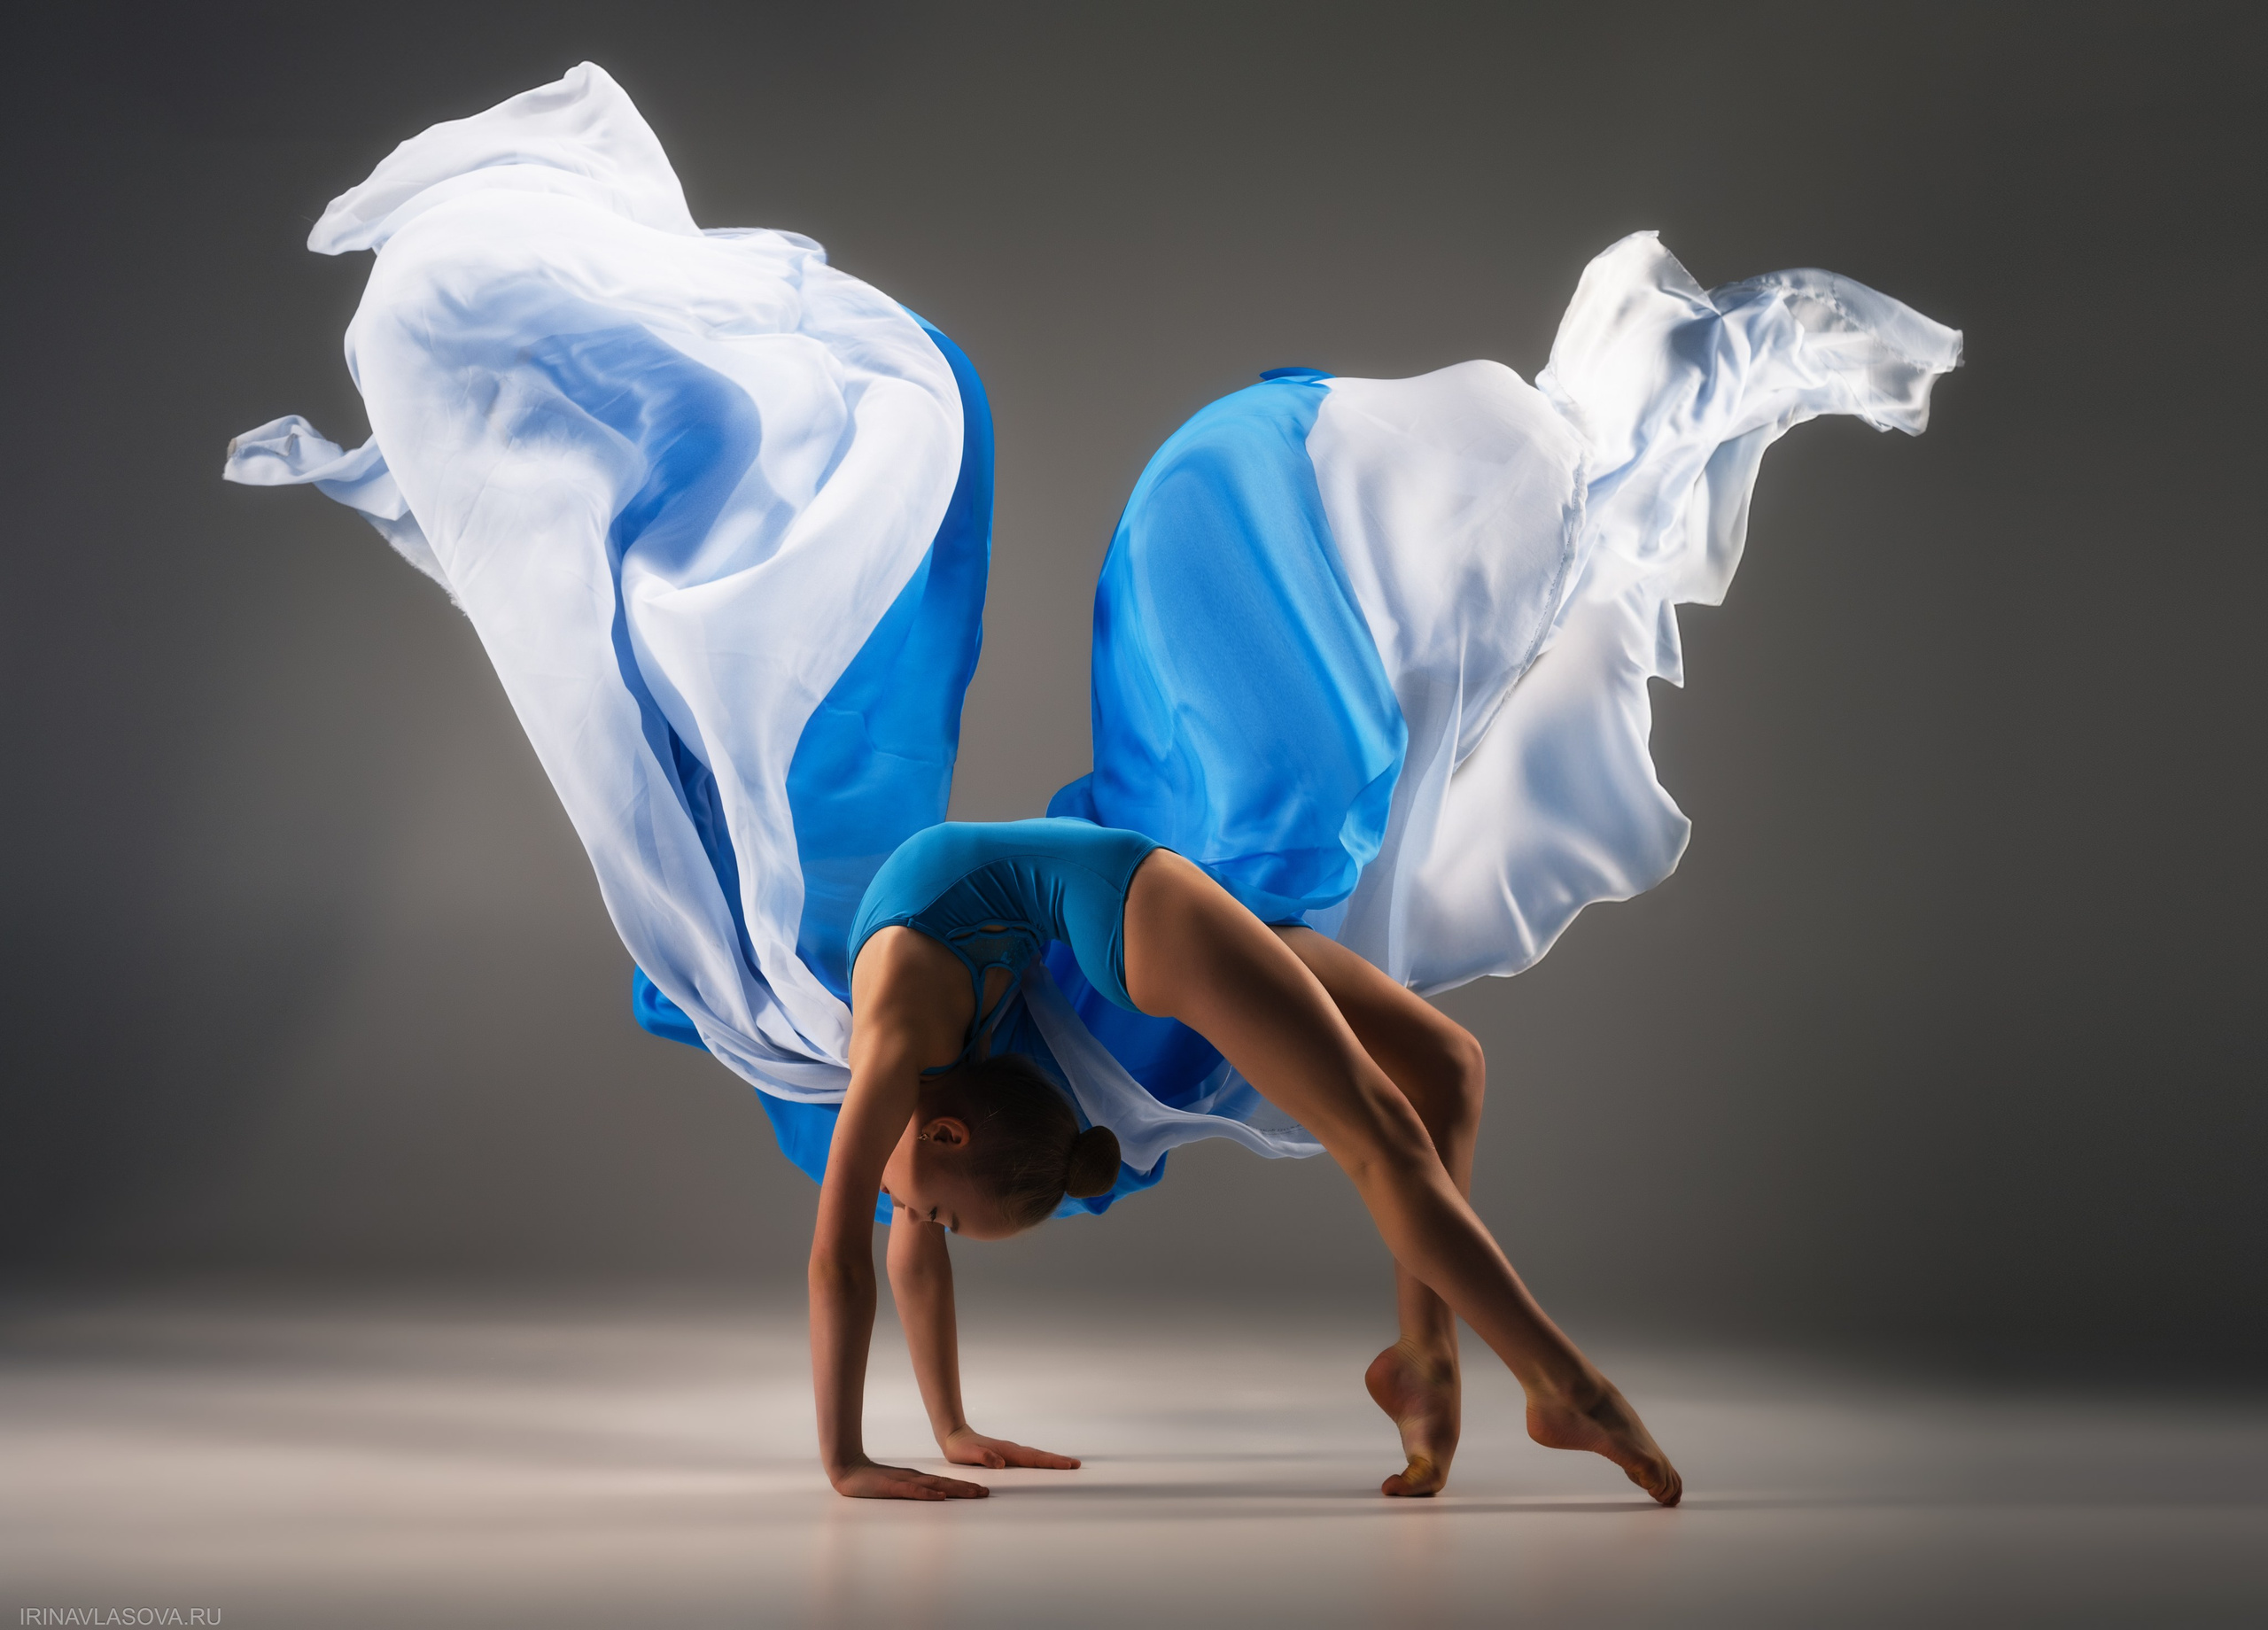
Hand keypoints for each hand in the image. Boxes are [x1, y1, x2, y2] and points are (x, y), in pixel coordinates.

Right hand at [829, 1458, 990, 1499]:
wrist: (847, 1470)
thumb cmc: (871, 1481)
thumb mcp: (896, 1487)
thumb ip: (912, 1490)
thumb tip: (932, 1496)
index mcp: (916, 1479)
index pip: (945, 1484)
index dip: (964, 1487)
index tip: (982, 1491)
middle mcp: (914, 1479)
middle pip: (945, 1484)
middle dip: (967, 1489)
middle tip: (986, 1493)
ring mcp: (904, 1481)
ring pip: (934, 1486)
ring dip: (955, 1490)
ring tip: (973, 1493)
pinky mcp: (892, 1487)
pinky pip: (913, 1491)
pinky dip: (928, 1494)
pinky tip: (940, 1496)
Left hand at [941, 1426, 1081, 1469]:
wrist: (955, 1436)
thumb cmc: (961, 1448)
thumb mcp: (968, 1455)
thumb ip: (984, 1457)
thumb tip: (1000, 1463)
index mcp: (1006, 1452)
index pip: (1033, 1458)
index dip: (1050, 1462)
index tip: (1067, 1465)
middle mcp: (1012, 1450)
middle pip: (1039, 1456)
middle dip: (1058, 1461)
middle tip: (1076, 1465)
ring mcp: (1011, 1451)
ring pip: (1036, 1456)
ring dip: (1052, 1460)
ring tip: (1067, 1465)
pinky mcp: (1008, 1454)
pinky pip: (1029, 1458)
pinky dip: (1041, 1461)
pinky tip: (1045, 1465)